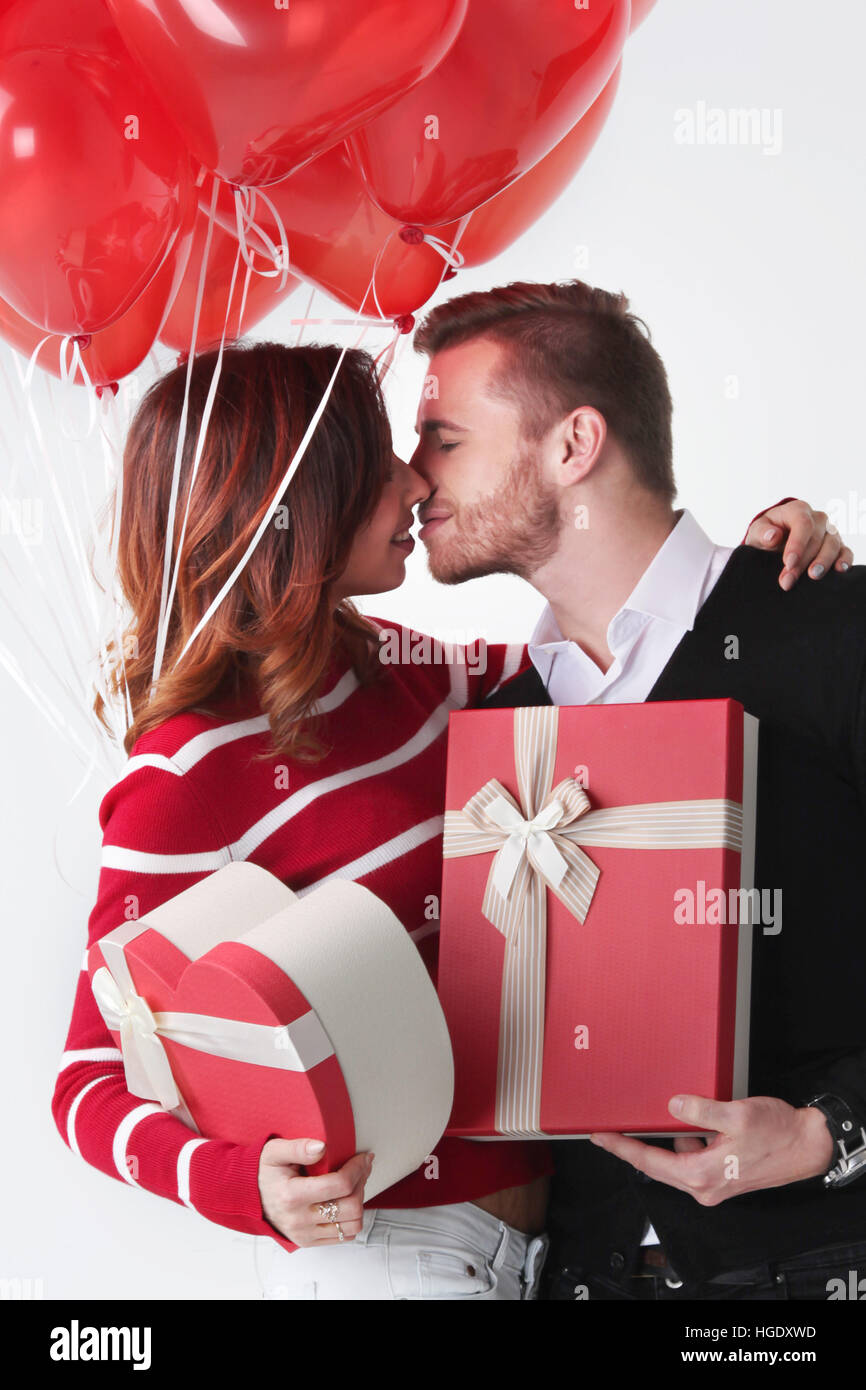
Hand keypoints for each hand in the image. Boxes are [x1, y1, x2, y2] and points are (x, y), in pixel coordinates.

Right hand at [258, 1138, 373, 1245]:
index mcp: (291, 1195)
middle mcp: (299, 1220)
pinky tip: (345, 1201)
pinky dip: (351, 1219)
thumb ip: (298, 1147)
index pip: (340, 1185)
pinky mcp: (308, 1242)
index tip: (363, 1157)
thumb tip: (321, 1146)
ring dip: (360, 1202)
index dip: (357, 1169)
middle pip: (351, 1207)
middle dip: (362, 1183)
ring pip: (352, 1225)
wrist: (250, 1197)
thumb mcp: (274, 1152)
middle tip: (362, 1168)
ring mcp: (304, 1234)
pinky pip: (343, 1237)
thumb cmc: (265, 1172)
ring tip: (355, 1184)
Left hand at [589, 1093, 834, 1205]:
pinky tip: (695, 1122)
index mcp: (701, 1174)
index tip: (600, 1138)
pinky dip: (690, 1141)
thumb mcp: (736, 1115)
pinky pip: (695, 1158)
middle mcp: (704, 1186)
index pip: (649, 1162)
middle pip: (658, 1165)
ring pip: (678, 1160)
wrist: (808, 1146)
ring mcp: (714, 1183)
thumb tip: (673, 1106)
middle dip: (636, 1146)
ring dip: (670, 1141)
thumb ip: (700, 1110)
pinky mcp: (724, 1176)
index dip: (621, 1148)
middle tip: (611, 1130)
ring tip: (662, 1118)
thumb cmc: (778, 1134)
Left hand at [744, 499, 852, 589]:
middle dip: (802, 562)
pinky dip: (844, 560)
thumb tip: (773, 536)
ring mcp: (830, 532)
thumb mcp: (757, 532)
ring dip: (823, 562)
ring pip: (832, 545)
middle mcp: (818, 518)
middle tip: (788, 581)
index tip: (788, 563)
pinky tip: (839, 569)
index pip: (803, 523)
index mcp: (798, 510)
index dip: (797, 544)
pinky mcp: (838, 546)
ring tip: (813, 576)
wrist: (775, 542)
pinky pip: (845, 551)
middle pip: (816, 538)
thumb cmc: (766, 534)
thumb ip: (762, 533)